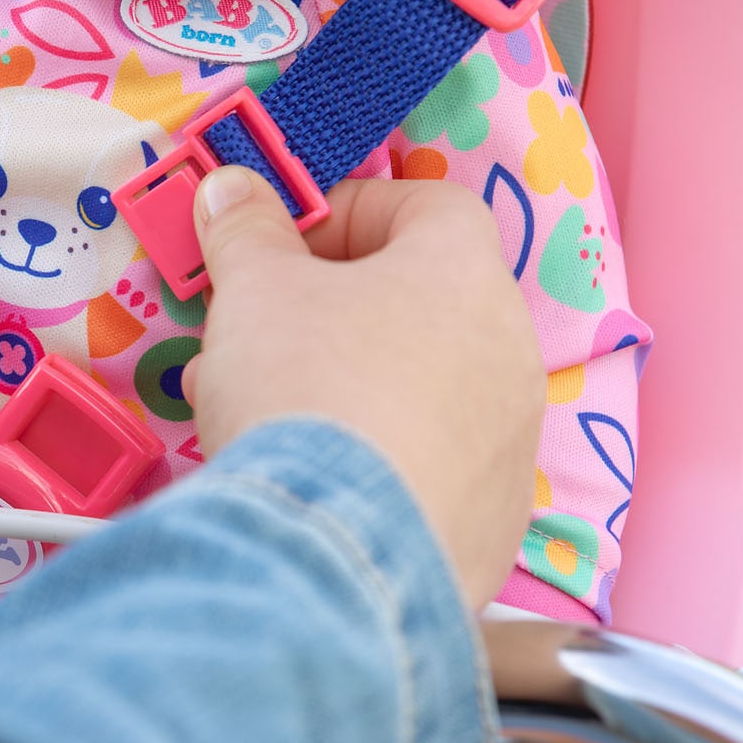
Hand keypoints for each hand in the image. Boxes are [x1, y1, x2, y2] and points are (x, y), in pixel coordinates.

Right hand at [183, 167, 545, 609]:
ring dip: (341, 385)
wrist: (336, 555)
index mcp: (467, 276)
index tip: (288, 241)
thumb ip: (245, 227)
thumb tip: (232, 187)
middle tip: (256, 332)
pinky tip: (305, 485)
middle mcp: (510, 356)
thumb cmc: (305, 387)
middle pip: (418, 304)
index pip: (428, 204)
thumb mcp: (253, 288)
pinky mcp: (491, 528)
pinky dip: (371, 463)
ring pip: (417, 392)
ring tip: (255, 413)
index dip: (352, 210)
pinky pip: (427, 470)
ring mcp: (509, 448)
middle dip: (326, 310)